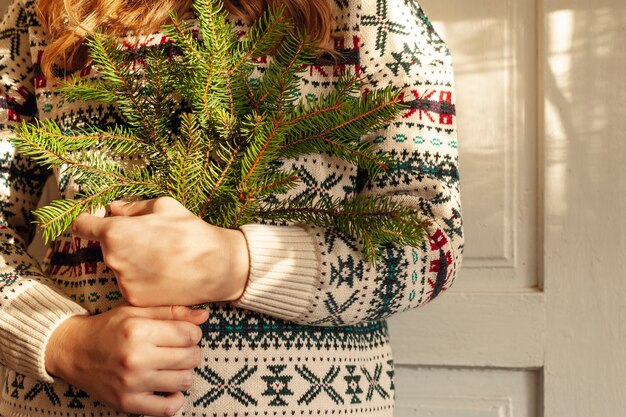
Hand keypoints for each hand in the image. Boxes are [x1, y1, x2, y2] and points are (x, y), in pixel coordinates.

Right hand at [45, 305, 208, 416]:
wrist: (73, 351)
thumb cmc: (108, 328)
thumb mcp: (136, 310)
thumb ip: (172, 311)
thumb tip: (204, 316)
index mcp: (139, 331)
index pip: (190, 334)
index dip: (193, 332)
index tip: (184, 333)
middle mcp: (136, 358)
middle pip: (191, 357)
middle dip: (191, 351)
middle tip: (179, 349)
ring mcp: (132, 384)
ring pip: (184, 380)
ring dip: (184, 372)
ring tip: (171, 365)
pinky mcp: (127, 403)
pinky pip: (168, 408)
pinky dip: (175, 399)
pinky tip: (168, 387)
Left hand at [71, 196, 249, 305]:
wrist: (217, 267)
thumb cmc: (192, 232)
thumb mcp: (164, 206)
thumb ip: (132, 207)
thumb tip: (114, 209)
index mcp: (116, 232)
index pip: (82, 225)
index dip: (86, 220)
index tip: (91, 221)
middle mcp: (113, 259)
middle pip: (105, 247)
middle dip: (121, 241)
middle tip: (149, 239)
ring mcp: (123, 282)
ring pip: (119, 266)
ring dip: (132, 261)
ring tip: (161, 258)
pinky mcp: (135, 299)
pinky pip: (131, 284)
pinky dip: (143, 280)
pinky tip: (163, 273)